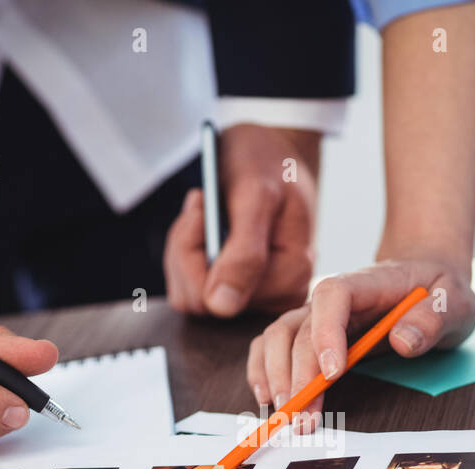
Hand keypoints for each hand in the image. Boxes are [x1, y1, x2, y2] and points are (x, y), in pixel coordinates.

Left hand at [165, 124, 319, 316]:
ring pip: (189, 297)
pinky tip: (203, 226)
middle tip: (202, 204)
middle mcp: (276, 300)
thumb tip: (221, 307)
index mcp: (290, 279)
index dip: (195, 251)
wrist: (272, 155)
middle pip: (197, 300)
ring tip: (204, 212)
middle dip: (187, 248)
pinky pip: (190, 289)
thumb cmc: (269, 166)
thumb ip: (244, 254)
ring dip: (185, 249)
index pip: (213, 297)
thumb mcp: (257, 197)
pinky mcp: (237, 294)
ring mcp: (256, 300)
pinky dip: (186, 253)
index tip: (203, 205)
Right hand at [246, 256, 474, 428]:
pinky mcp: (309, 334)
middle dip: (296, 375)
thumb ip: (433, 318)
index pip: (332, 296)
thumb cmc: (439, 291)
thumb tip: (402, 341)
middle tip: (304, 417)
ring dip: (275, 377)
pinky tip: (269, 399)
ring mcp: (315, 316)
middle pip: (298, 328)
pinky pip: (272, 346)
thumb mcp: (455, 301)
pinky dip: (262, 371)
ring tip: (287, 415)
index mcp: (366, 283)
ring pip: (277, 337)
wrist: (426, 279)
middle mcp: (332, 298)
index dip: (325, 334)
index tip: (332, 374)